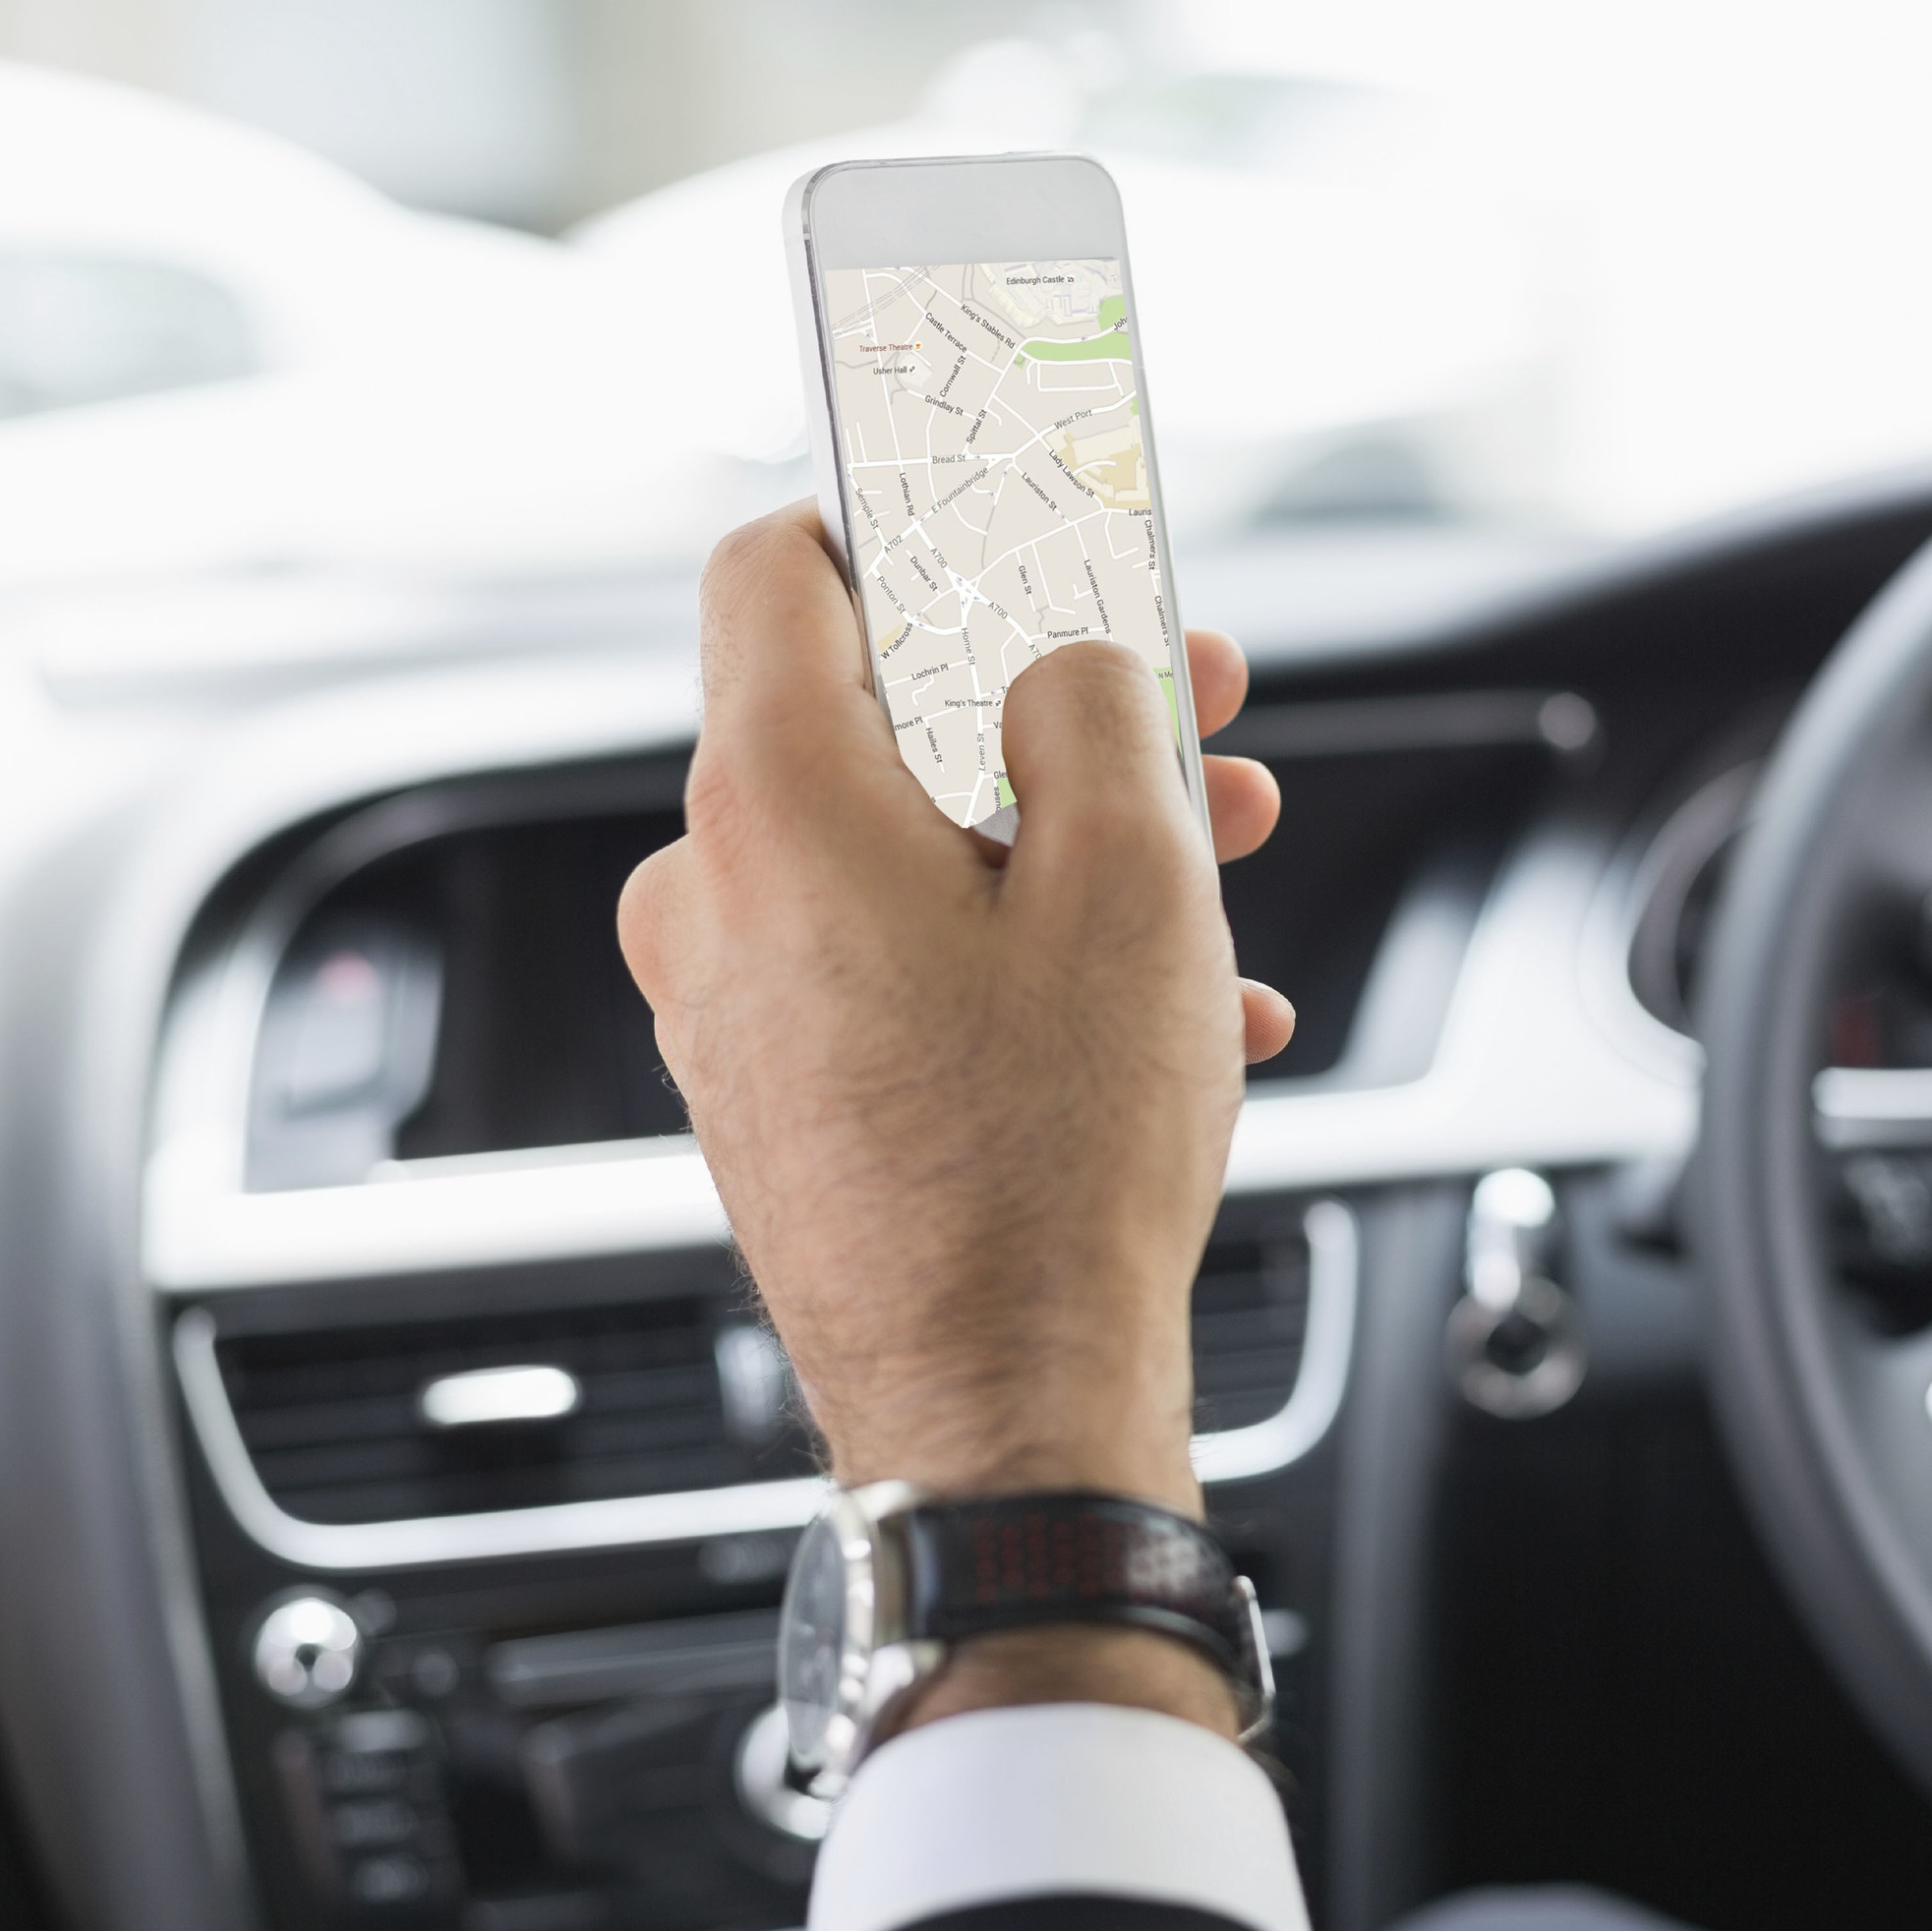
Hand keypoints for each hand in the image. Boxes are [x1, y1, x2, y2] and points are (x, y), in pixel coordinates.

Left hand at [618, 503, 1289, 1734]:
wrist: (1002, 1411)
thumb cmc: (1054, 1166)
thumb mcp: (1133, 876)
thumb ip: (1093, 698)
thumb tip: (1057, 645)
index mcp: (774, 803)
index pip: (782, 564)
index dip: (910, 519)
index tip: (1015, 522)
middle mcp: (716, 894)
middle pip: (875, 714)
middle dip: (1052, 699)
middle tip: (1199, 711)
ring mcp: (733, 1004)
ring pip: (906, 846)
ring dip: (1062, 833)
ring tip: (1215, 867)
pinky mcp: (776, 1089)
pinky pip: (898, 962)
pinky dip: (1022, 949)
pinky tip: (1167, 1002)